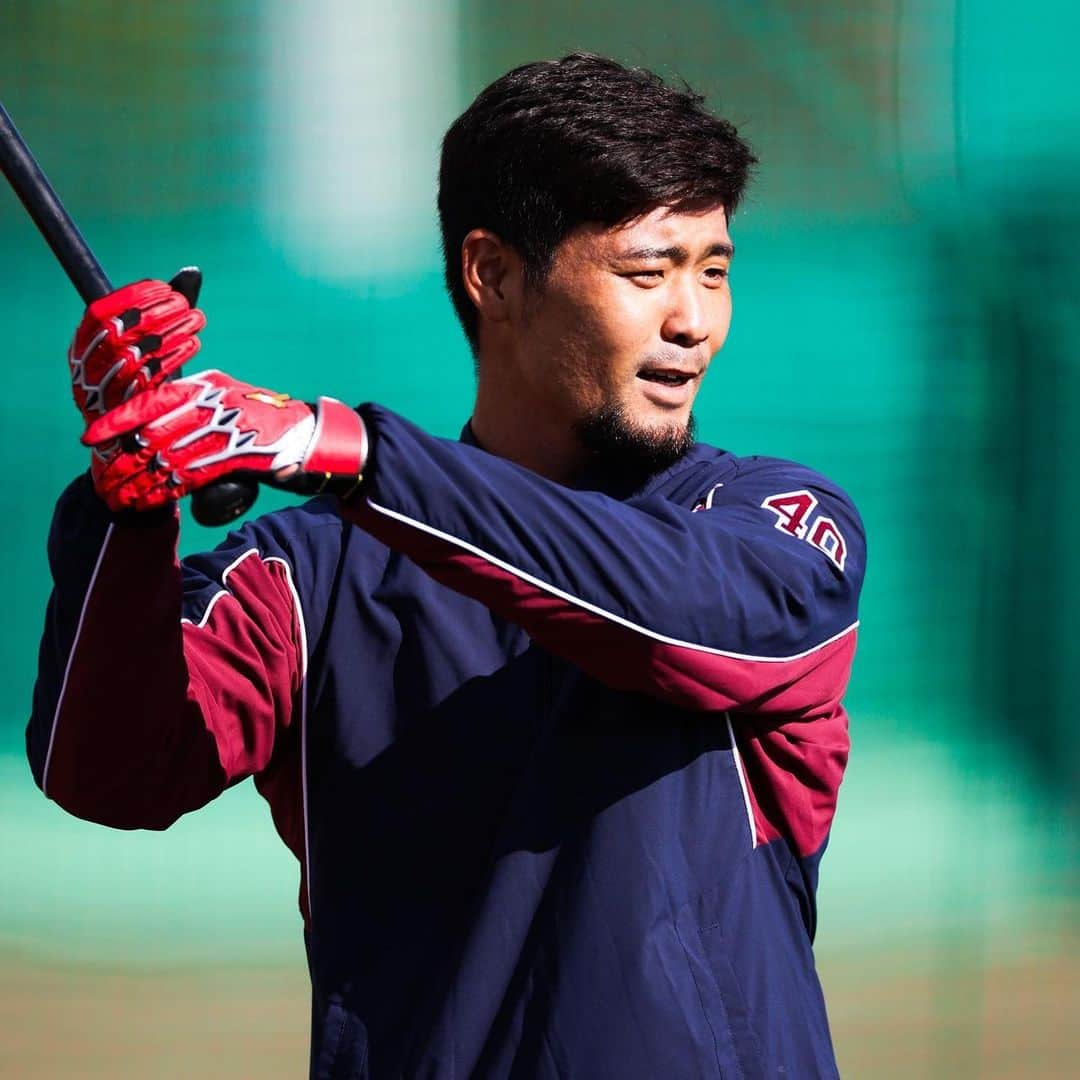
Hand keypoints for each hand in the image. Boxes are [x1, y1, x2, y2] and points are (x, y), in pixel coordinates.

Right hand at [69, 272, 204, 422]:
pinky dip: (173, 359)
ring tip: (196, 321)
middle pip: (117, 333)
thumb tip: (192, 272)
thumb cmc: (140, 377)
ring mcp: (101, 389)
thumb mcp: (144, 341)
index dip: (130, 297)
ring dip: (169, 335)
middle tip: (186, 305)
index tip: (163, 287)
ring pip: (134, 356)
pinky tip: (193, 344)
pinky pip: (148, 380)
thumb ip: (164, 309)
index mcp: (83, 343)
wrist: (130, 432)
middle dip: (154, 315)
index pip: (99, 313)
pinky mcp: (123, 409)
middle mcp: (86, 364)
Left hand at [82, 370, 367, 511]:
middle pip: (154, 434)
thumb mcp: (227, 397)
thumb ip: (193, 405)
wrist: (308, 435)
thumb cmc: (264, 418)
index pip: (151, 401)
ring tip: (121, 496)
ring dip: (141, 481)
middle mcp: (212, 405)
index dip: (119, 421)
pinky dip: (168, 489)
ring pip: (169, 457)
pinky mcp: (238, 456)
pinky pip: (192, 475)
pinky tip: (151, 499)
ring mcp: (226, 430)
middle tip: (105, 479)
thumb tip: (152, 425)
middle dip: (125, 460)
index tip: (93, 437)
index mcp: (205, 386)